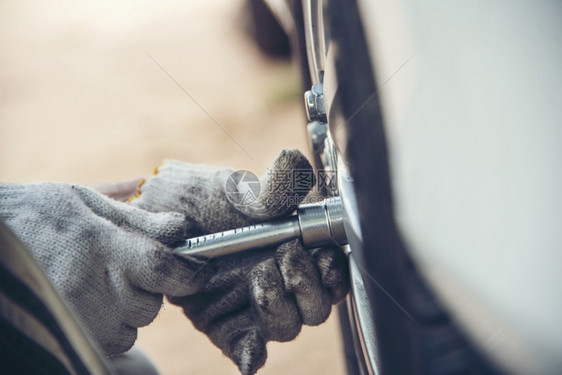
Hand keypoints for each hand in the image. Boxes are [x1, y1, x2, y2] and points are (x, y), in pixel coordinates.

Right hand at [0, 183, 215, 355]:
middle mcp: (92, 287)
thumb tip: (181, 226)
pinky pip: (116, 341)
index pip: (162, 268)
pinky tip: (94, 301)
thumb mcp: (89, 201)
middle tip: (127, 267)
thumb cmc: (41, 214)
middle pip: (154, 303)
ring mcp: (79, 317)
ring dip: (132, 308)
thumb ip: (139, 218)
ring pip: (136, 325)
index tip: (202, 269)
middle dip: (152, 287)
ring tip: (102, 283)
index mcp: (102, 247)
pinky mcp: (73, 334)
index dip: (190, 272)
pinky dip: (114, 325)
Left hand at [130, 149, 349, 373]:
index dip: (334, 272)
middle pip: (316, 309)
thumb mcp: (240, 187)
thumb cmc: (203, 198)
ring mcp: (255, 306)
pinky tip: (249, 358)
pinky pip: (246, 350)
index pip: (333, 274)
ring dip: (279, 306)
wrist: (157, 218)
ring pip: (288, 327)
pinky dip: (252, 357)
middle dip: (307, 286)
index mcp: (297, 250)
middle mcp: (282, 283)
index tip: (322, 255)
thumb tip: (297, 165)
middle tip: (284, 256)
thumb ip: (276, 180)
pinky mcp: (226, 325)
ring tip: (260, 274)